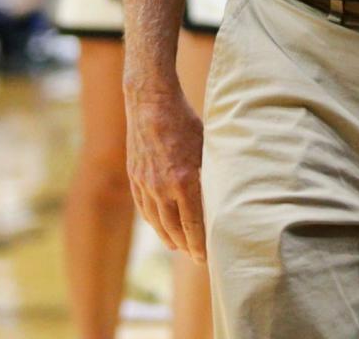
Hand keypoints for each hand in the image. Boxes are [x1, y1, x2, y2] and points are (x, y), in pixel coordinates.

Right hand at [124, 80, 205, 262]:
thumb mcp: (205, 144)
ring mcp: (145, 183)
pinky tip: (160, 226)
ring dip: (168, 237)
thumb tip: (224, 192)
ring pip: (156, 222)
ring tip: (179, 246)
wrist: (150, 101)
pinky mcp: (134, 177)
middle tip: (196, 255)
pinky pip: (143, 208)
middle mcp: (162, 187)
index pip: (193, 225)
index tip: (206, 258)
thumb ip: (210, 172)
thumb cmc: (184, 119)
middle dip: (186, 246)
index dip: (199, 245)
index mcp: (184, 180)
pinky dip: (153, 221)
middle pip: (174, 229)